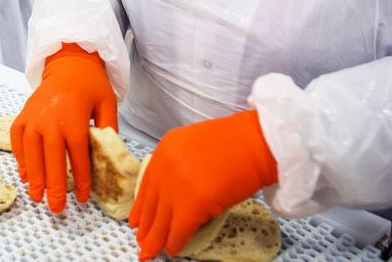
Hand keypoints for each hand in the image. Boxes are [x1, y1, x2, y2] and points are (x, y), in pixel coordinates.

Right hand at [10, 43, 117, 212]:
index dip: (81, 180)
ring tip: (37, 196)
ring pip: (31, 153)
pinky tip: (25, 174)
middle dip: (54, 186)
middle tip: (56, 208)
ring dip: (34, 177)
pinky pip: (18, 140)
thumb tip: (110, 155)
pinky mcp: (22, 115)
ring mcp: (33, 117)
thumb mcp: (108, 103)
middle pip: (52, 160)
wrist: (68, 62)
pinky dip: (20, 158)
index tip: (83, 198)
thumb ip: (109, 129)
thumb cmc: (90, 84)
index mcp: (74, 119)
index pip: (78, 156)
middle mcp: (50, 120)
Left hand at [129, 110, 277, 259]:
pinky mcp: (190, 206)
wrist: (254, 142)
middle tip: (140, 240)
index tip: (136, 219)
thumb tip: (180, 188)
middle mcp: (164, 168)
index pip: (147, 184)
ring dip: (155, 239)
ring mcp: (176, 187)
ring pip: (161, 221)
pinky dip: (175, 243)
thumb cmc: (236, 141)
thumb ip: (181, 163)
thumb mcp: (196, 143)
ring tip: (149, 251)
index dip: (142, 206)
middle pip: (151, 204)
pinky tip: (172, 251)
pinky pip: (178, 231)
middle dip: (146, 226)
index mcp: (165, 150)